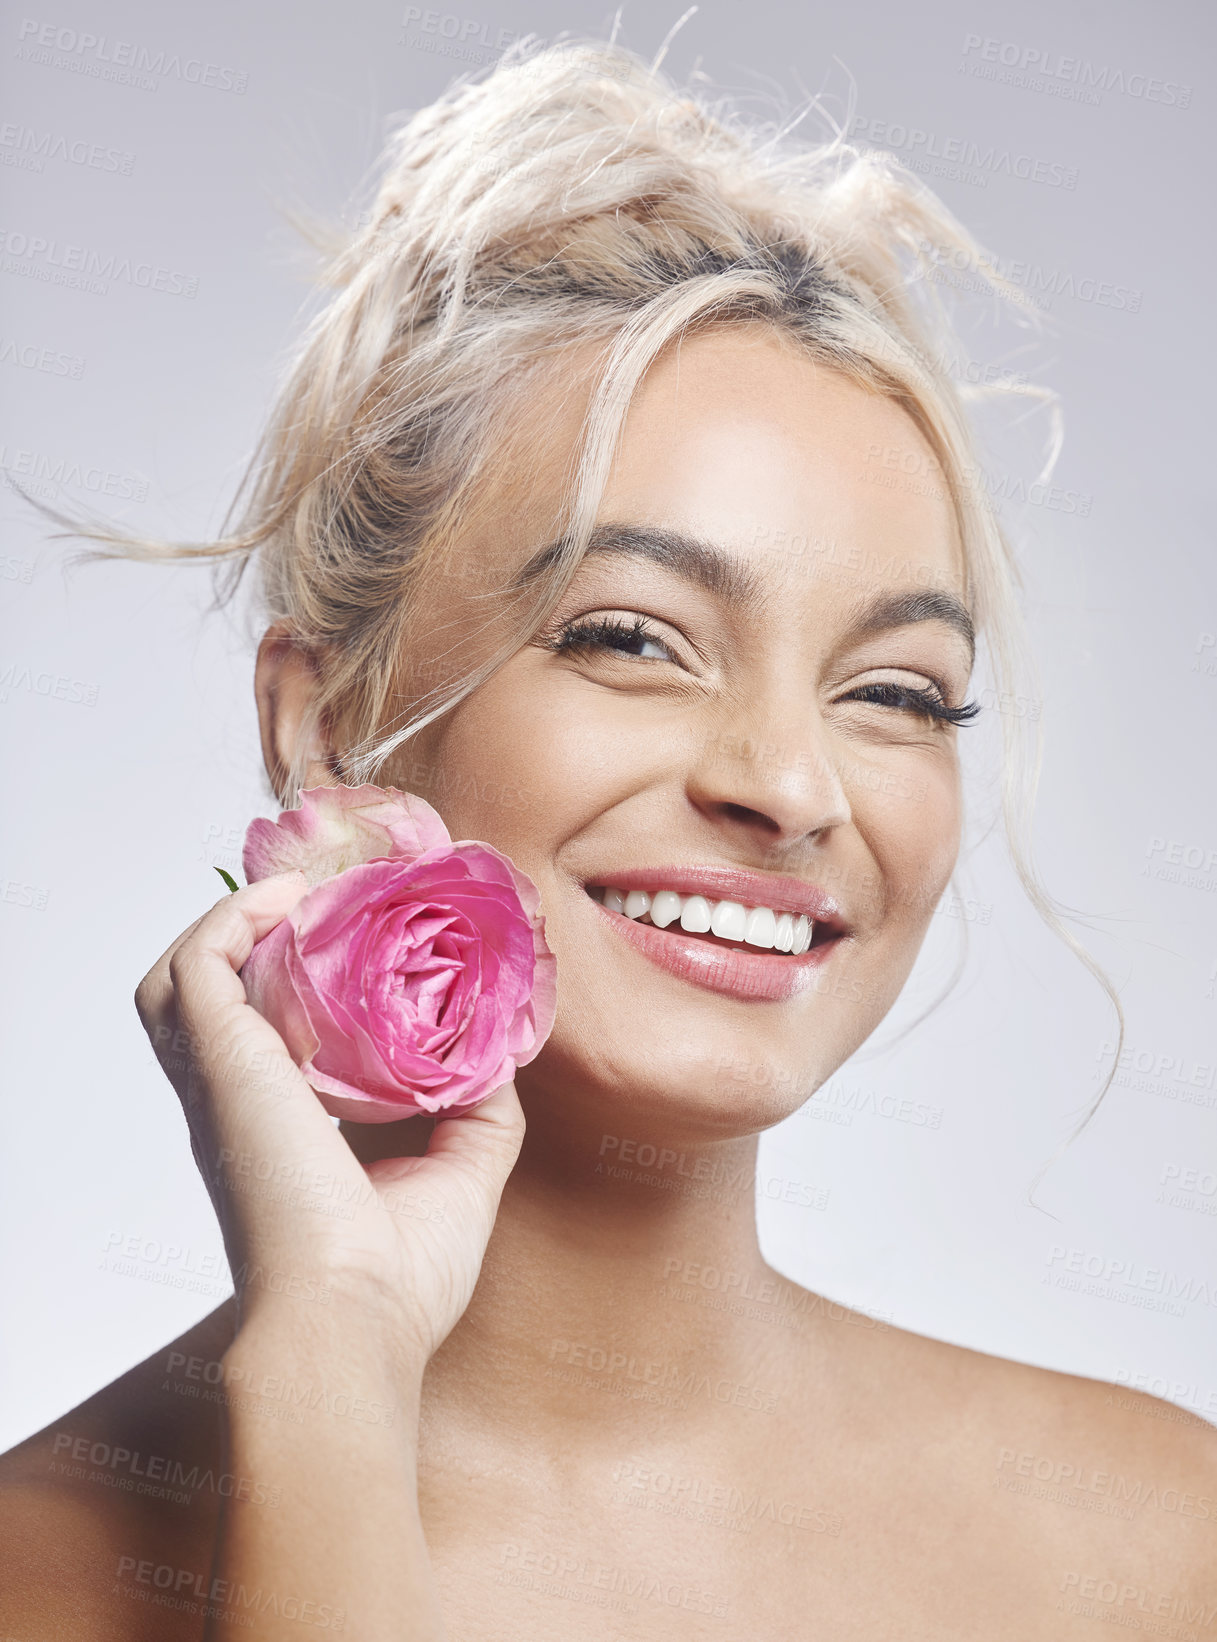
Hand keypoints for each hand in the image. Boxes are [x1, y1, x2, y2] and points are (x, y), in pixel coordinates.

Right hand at [135, 872, 525, 1365]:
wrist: (354, 1325)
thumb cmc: (396, 1283)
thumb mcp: (464, 1175)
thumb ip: (483, 1109)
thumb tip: (504, 1055)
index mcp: (282, 1132)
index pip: (262, 1035)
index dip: (291, 980)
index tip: (347, 932)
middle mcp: (241, 1104)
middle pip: (208, 996)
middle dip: (255, 937)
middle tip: (318, 903)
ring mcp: (224, 1083)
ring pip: (180, 978)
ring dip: (232, 923)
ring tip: (297, 897)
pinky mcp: (223, 1065)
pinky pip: (198, 967)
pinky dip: (230, 922)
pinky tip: (285, 903)